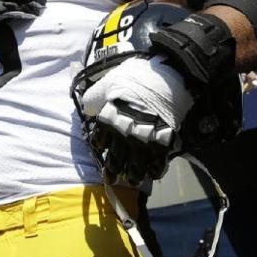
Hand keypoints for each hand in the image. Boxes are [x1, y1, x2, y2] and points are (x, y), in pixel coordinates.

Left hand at [80, 56, 193, 183]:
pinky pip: (158, 162)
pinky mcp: (163, 141)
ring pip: (136, 165)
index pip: (99, 140)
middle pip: (116, 158)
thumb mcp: (108, 82)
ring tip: (132, 180)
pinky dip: (156, 169)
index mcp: (109, 120)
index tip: (102, 149)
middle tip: (111, 178)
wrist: (167, 76)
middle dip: (113, 170)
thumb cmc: (136, 76)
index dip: (100, 146)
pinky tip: (154, 173)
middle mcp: (124, 134)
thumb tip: (89, 107)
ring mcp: (144, 139)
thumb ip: (95, 96)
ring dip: (133, 174)